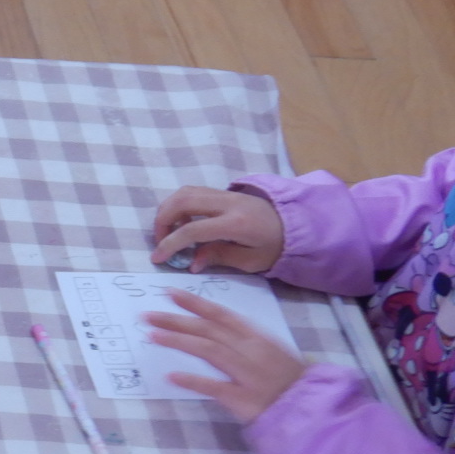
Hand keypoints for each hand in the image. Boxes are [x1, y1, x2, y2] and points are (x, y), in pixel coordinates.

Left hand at [144, 290, 307, 422]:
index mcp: (256, 337)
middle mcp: (250, 350)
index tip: (169, 292)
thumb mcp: (270, 351)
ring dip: (179, 341)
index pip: (221, 314)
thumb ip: (243, 340)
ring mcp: (246, 373)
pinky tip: (172, 376)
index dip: (194, 302)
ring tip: (152, 336)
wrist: (310, 407)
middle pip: (208, 330)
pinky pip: (215, 386)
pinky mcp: (243, 397)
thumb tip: (212, 330)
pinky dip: (193, 380)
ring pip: (209, 350)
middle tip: (147, 316)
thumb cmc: (288, 379)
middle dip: (176, 320)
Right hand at [150, 185, 285, 272]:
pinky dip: (180, 205)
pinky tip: (183, 222)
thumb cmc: (275, 247)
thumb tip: (191, 262)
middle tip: (161, 242)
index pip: (193, 229)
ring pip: (185, 192)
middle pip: (182, 201)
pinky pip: (193, 191)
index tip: (158, 258)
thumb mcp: (250, 261)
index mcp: (236, 223)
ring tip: (169, 232)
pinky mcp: (224, 192)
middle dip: (163, 221)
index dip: (170, 244)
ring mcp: (226, 193)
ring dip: (169, 210)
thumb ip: (219, 257)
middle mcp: (228, 202)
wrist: (296, 224)